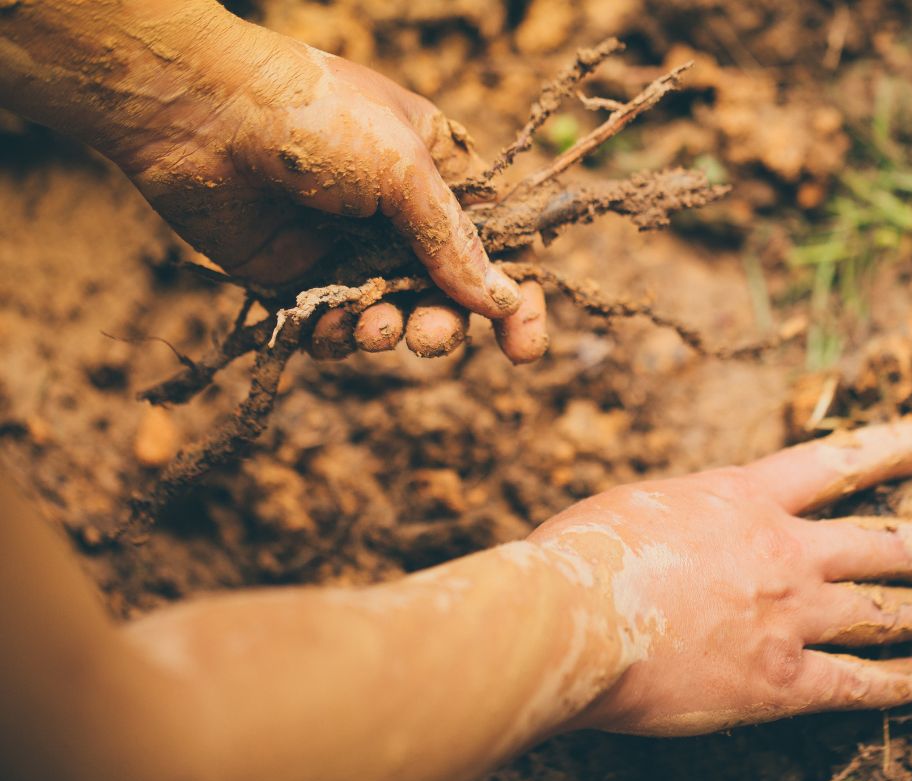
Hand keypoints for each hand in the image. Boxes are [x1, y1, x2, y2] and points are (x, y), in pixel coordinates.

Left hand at [112, 23, 548, 363]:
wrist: (199, 113)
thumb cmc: (314, 117)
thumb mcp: (402, 168)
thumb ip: (451, 241)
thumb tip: (502, 301)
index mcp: (437, 176)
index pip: (493, 248)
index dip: (514, 300)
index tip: (525, 349)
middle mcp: (398, 217)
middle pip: (446, 296)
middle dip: (442, 325)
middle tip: (427, 336)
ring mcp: (348, 250)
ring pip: (392, 317)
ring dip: (389, 332)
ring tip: (371, 326)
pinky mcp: (299, 278)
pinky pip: (335, 327)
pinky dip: (339, 337)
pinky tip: (330, 327)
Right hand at [529, 418, 911, 735]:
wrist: (574, 614)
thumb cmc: (585, 553)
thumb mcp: (640, 504)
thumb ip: (686, 512)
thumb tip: (686, 523)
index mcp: (746, 497)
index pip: (840, 463)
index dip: (897, 449)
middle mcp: (783, 550)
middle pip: (884, 541)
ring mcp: (788, 615)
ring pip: (885, 609)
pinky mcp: (777, 680)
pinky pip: (855, 682)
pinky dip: (899, 681)